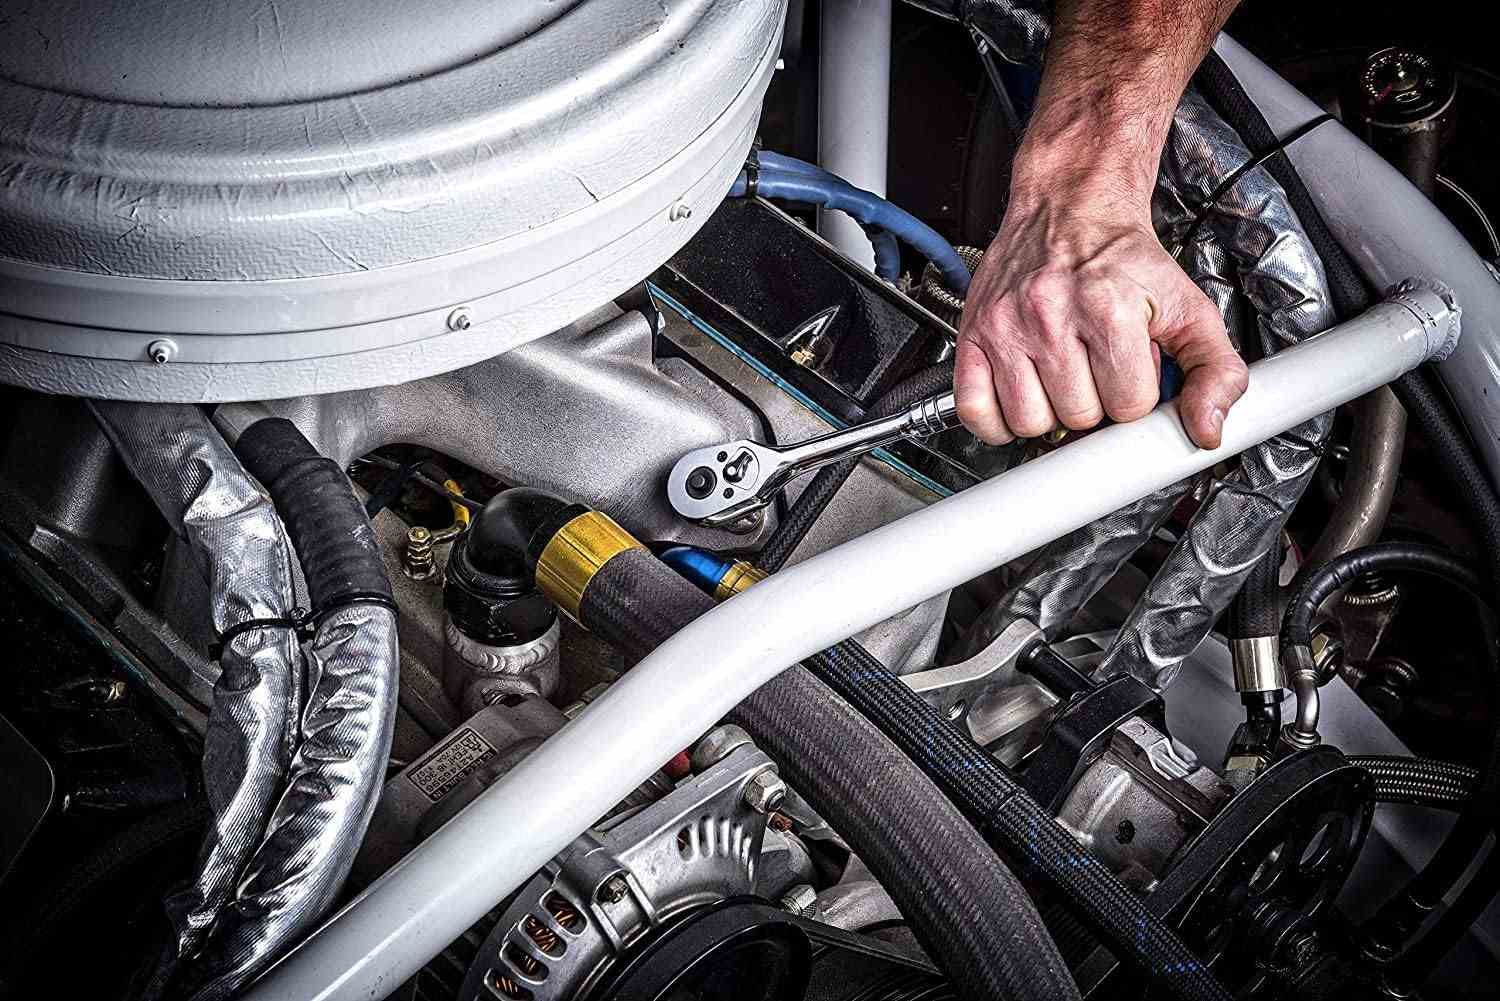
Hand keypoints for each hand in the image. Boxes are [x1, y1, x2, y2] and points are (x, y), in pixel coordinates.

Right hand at [954, 187, 1247, 449]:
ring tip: (1061, 376)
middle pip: (1077, 418)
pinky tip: (1023, 394)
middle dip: (1093, 401)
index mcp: (1108, 309)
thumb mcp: (1186, 306)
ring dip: (1049, 411)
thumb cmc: (1121, 258)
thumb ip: (1214, 368)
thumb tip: (1206, 430)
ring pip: (1030, 423)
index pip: (1127, 407)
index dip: (1134, 394)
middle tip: (1094, 366)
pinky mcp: (974, 333)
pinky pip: (976, 411)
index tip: (1129, 368)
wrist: (1070, 206)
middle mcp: (1050, 315)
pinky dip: (999, 419)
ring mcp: (1006, 326)